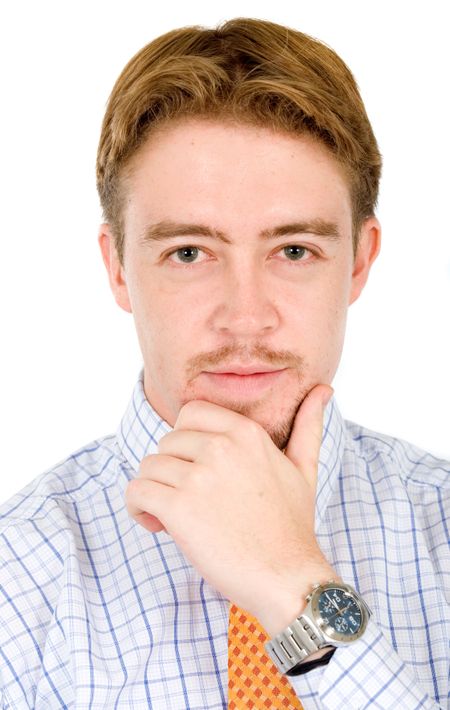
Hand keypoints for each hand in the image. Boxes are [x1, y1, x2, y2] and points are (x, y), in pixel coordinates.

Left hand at [125, 384, 337, 633]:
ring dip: (154, 491)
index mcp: (246, 433)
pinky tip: (156, 525)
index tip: (194, 467)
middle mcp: (221, 447)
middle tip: (187, 500)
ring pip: (149, 467)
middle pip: (166, 442)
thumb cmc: (292, 526)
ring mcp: (199, 477)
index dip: (185, 441)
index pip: (190, 413)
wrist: (288, 578)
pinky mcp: (180, 509)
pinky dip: (138, 508)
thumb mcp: (304, 468)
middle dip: (170, 470)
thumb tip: (324, 389)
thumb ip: (309, 425)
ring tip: (172, 517)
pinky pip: (137, 492)